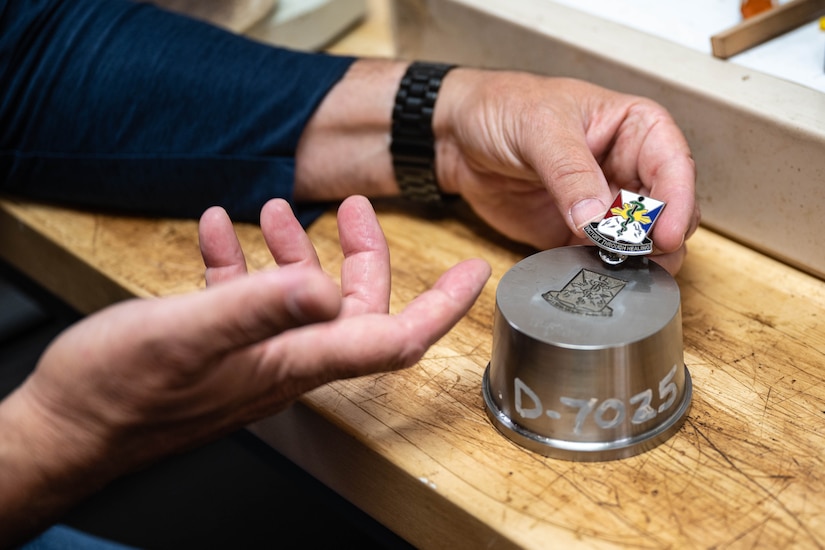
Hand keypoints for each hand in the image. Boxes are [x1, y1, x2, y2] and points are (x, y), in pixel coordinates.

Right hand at [0, 196, 488, 541]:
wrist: (63, 429)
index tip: (474, 272)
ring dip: (296, 250)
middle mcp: (284, 360)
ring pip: (301, 297)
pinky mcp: (217, 347)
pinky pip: (247, 297)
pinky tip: (220, 232)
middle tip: (353, 207)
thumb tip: (325, 286)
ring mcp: (251, 354)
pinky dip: (241, 261)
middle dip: (363, 253)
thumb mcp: (188, 335)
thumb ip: (260, 308)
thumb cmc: (119, 394)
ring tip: (272, 210)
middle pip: (354, 307)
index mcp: (294, 360)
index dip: (442, 306)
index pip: (395, 337)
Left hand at [435, 70, 699, 272]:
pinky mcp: (577, 233)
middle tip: (637, 255)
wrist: (456, 138)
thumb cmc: (502, 108)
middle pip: (667, 211)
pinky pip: (602, 259)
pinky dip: (603, 271)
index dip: (678, 201)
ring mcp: (605, 204)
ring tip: (617, 268)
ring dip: (637, 260)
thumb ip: (571, 173)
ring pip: (642, 242)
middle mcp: (628, 167)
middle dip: (659, 238)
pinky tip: (593, 274)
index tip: (666, 233)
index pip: (675, 165)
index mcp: (634, 127)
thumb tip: (600, 219)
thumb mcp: (539, 128)